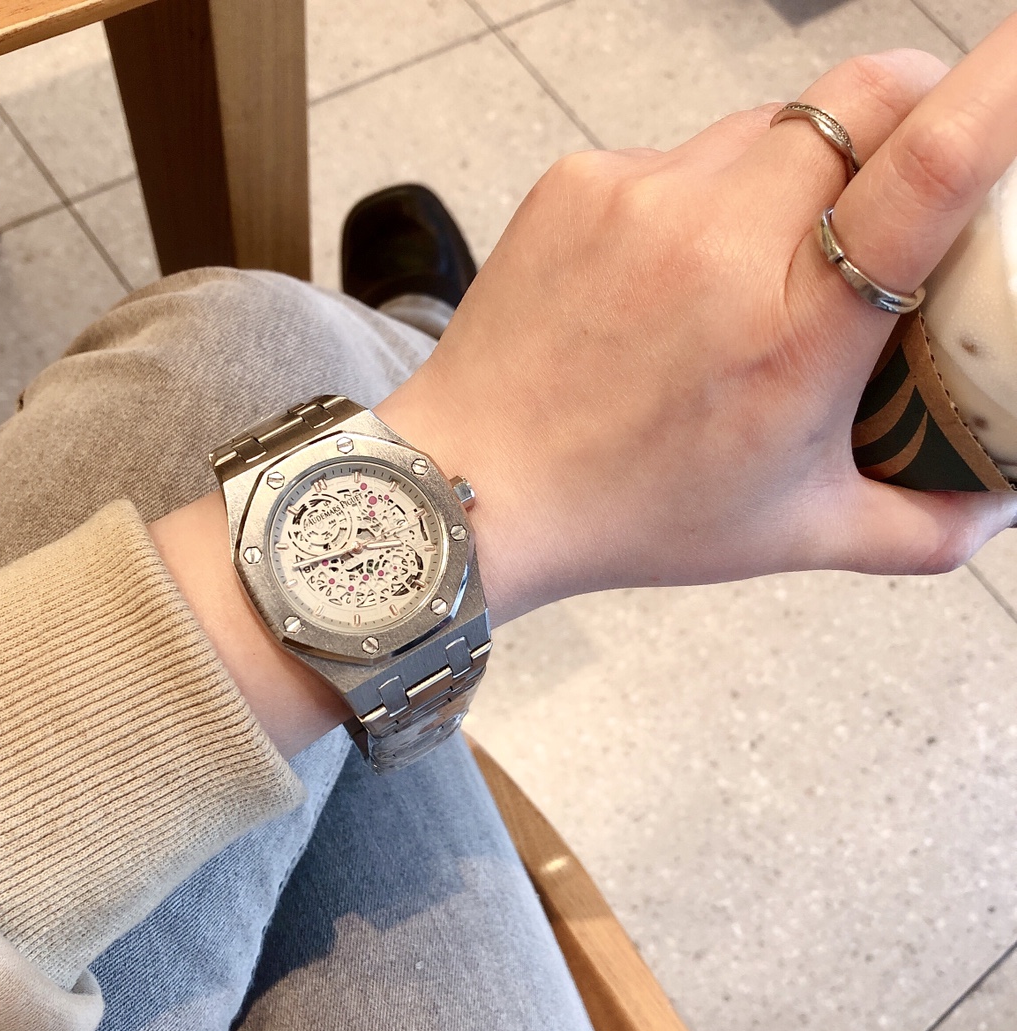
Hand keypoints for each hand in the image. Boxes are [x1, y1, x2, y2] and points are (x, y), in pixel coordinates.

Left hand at [378, 15, 1016, 626]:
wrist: (474, 486)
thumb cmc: (629, 514)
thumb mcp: (793, 534)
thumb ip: (920, 524)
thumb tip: (1000, 505)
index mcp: (796, 330)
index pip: (928, 166)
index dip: (1002, 89)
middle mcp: (719, 241)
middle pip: (861, 94)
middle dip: (914, 107)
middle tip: (913, 174)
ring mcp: (640, 196)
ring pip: (771, 121)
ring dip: (803, 165)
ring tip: (770, 259)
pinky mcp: (579, 178)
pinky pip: (681, 153)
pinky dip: (707, 194)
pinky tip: (675, 274)